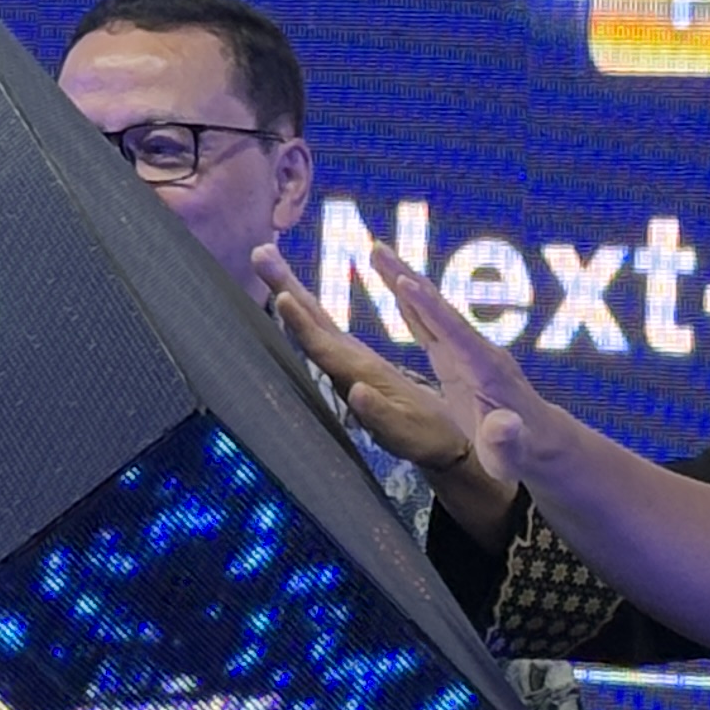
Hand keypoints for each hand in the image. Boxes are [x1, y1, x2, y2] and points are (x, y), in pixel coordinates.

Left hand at [251, 247, 523, 536]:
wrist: (447, 453)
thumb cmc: (437, 444)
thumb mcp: (416, 437)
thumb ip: (383, 418)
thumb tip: (355, 391)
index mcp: (363, 385)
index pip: (328, 352)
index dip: (306, 326)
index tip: (285, 297)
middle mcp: (351, 374)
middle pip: (313, 330)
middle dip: (288, 292)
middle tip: (262, 255)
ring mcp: (354, 368)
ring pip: (318, 325)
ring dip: (294, 291)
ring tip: (269, 256)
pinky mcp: (362, 365)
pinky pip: (333, 327)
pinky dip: (314, 306)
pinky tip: (297, 286)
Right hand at [372, 249, 567, 489]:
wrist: (540, 444)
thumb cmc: (523, 453)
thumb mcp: (512, 455)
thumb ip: (506, 440)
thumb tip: (505, 426)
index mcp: (485, 370)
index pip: (453, 333)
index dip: (429, 308)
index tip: (407, 281)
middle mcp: (476, 352)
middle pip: (438, 309)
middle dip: (408, 279)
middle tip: (378, 248)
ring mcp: (468, 353)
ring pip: (432, 311)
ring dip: (405, 282)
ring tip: (378, 254)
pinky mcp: (460, 360)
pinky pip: (432, 326)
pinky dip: (414, 305)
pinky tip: (398, 288)